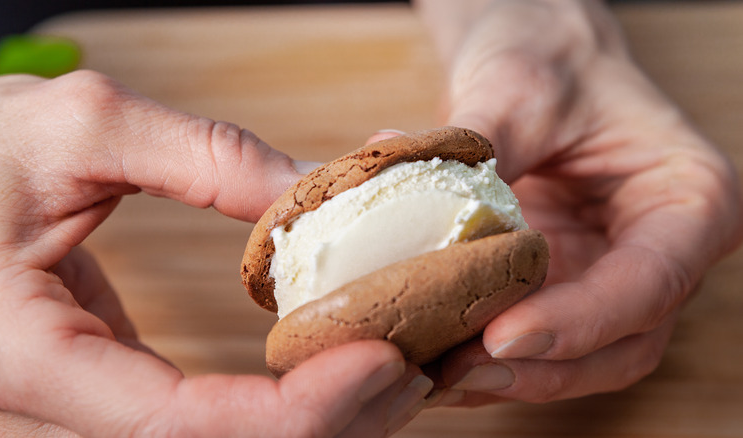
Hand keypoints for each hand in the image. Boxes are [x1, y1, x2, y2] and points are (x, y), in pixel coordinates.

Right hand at [0, 71, 431, 436]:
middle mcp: (29, 418)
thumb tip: (312, 189)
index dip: (293, 411)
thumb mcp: (81, 127)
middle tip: (411, 371)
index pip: (175, 426)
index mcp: (16, 355)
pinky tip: (322, 374)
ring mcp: (56, 424)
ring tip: (387, 376)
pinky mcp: (88, 407)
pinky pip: (189, 432)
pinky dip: (267, 415)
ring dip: (305, 428)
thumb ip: (204, 156)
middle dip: (321, 427)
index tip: (382, 358)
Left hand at [416, 0, 742, 404]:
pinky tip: (438, 359)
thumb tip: (402, 200)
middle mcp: (661, 252)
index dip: (579, 321)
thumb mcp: (516, 92)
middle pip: (624, 343)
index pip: (648, 281)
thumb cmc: (547, 64)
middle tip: (462, 371)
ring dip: (514, 376)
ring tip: (441, 376)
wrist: (536, 63)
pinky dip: (491, 357)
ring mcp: (612, 277)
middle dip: (544, 369)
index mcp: (687, 198)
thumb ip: (475, 152)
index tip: (504, 336)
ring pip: (583, 359)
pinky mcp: (566, 288)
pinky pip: (538, 340)